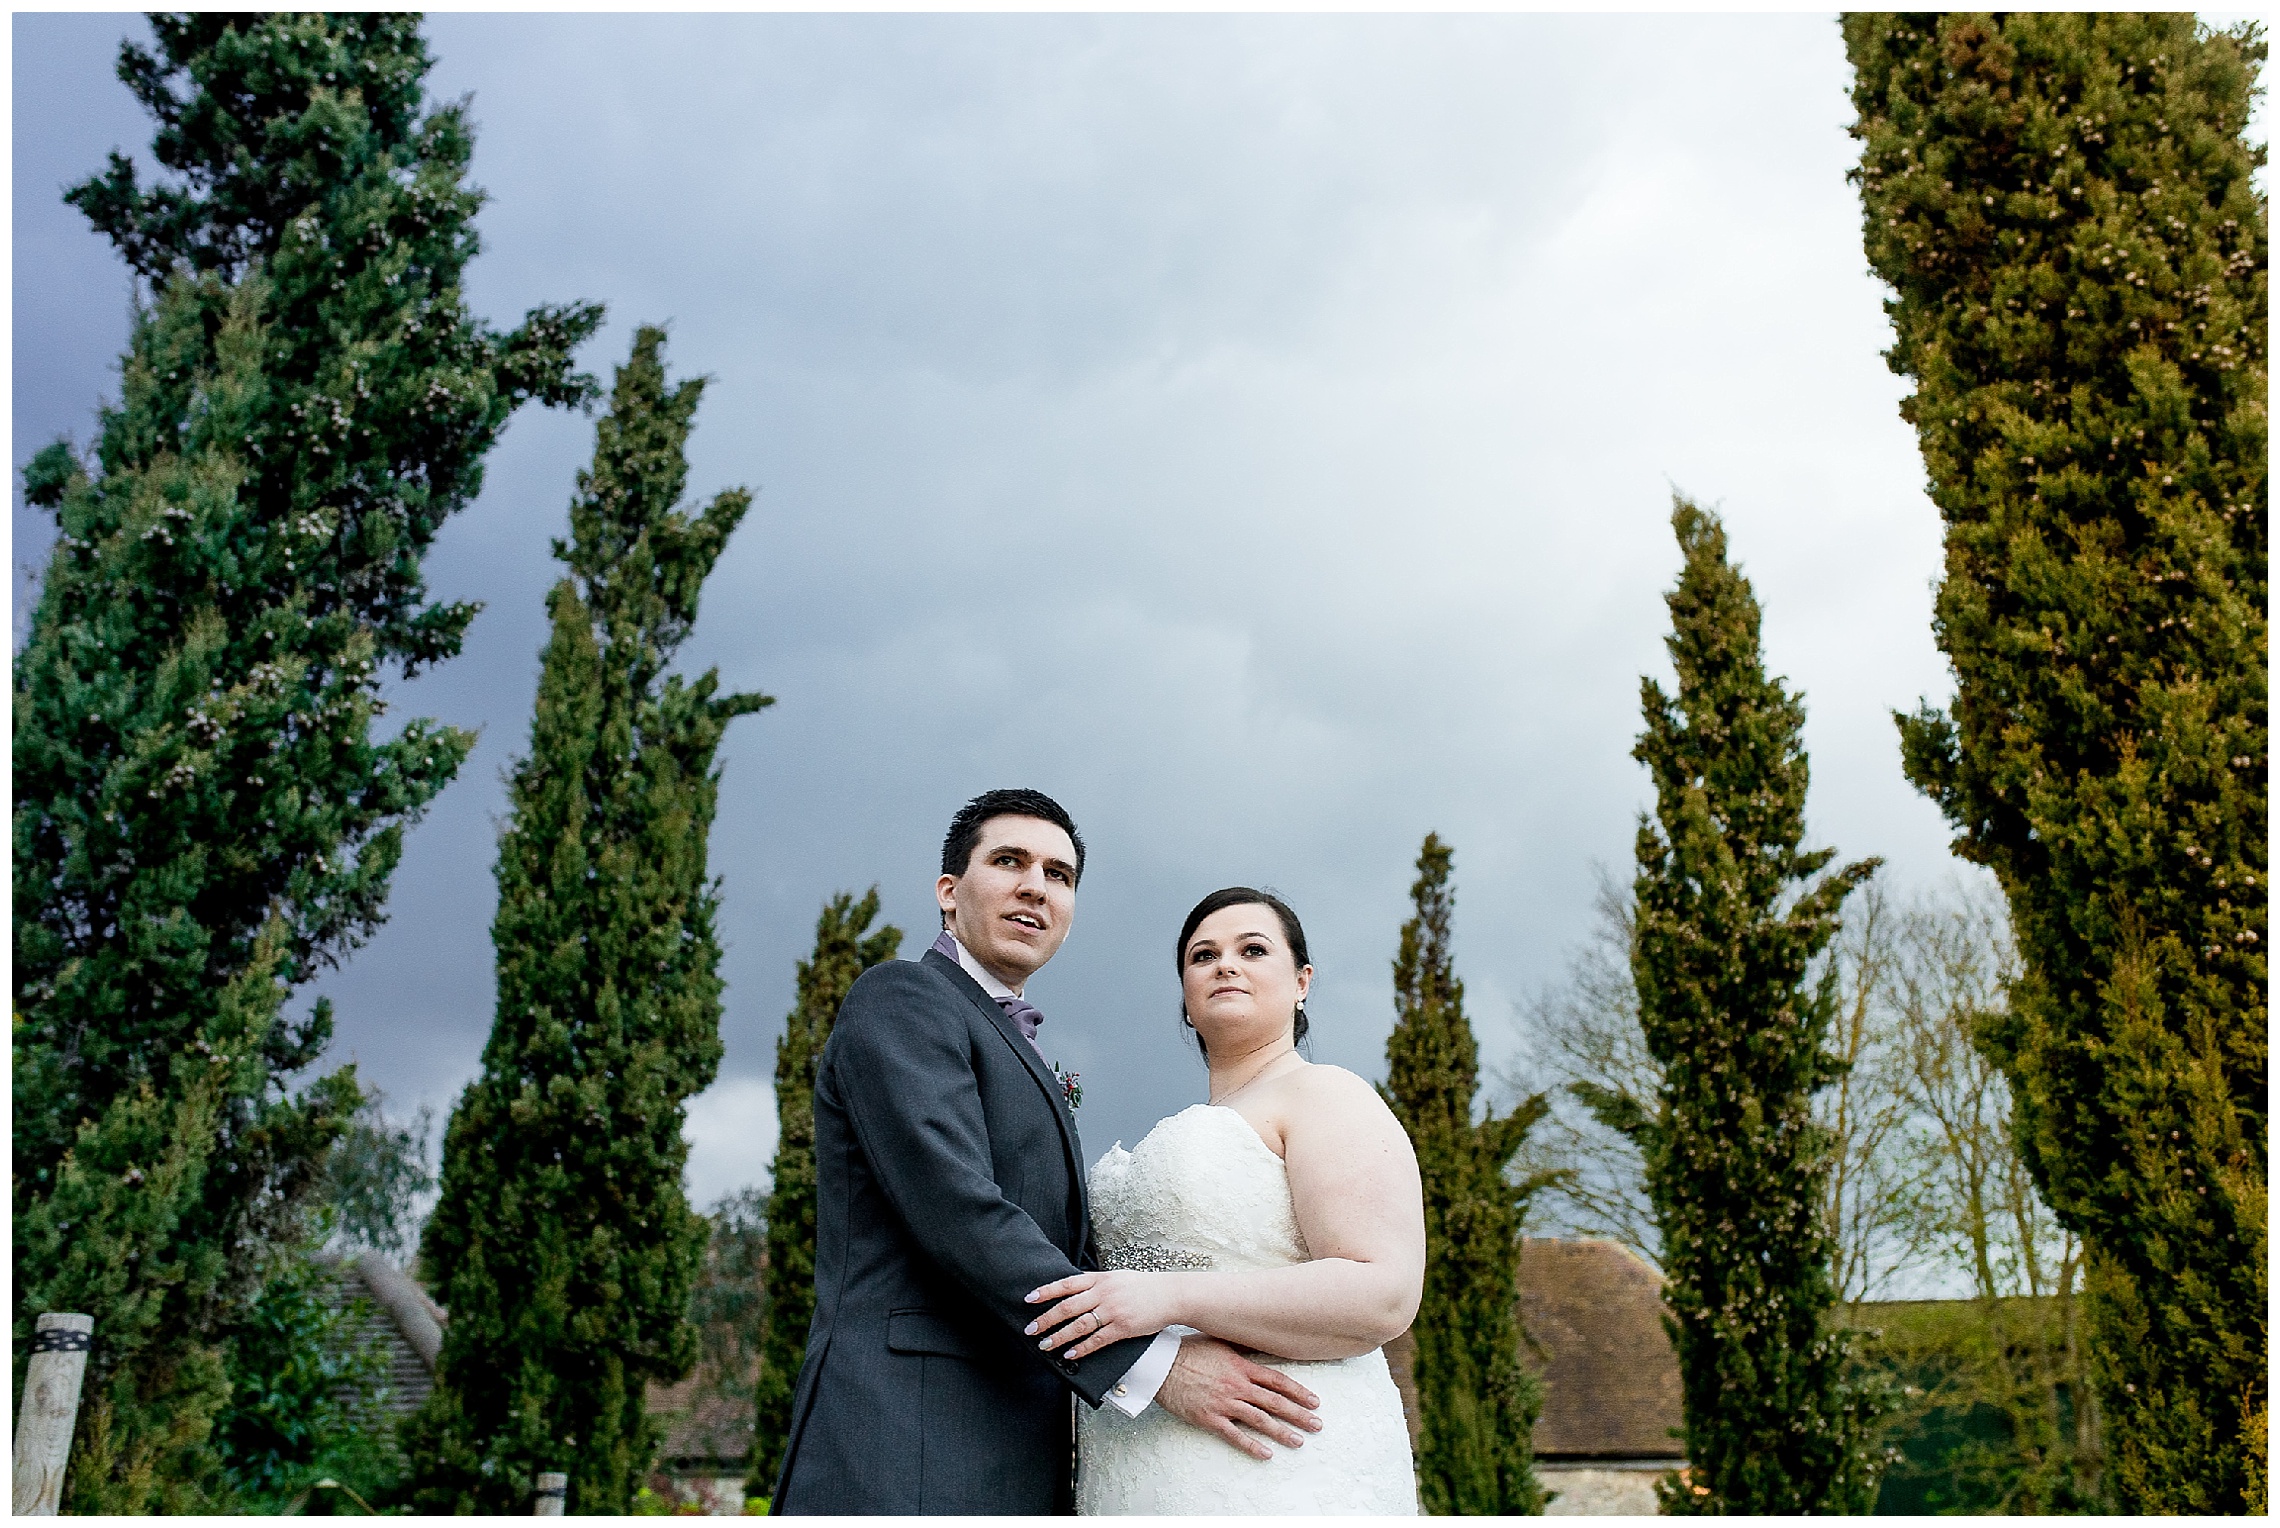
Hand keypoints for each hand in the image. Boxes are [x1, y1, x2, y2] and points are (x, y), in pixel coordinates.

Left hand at [1024, 1270, 1181, 1359]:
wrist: (1171, 1294)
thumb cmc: (1143, 1286)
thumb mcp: (1117, 1277)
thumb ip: (1095, 1283)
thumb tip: (1071, 1288)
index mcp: (1100, 1278)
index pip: (1067, 1283)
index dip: (1046, 1291)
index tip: (1029, 1299)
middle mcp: (1104, 1293)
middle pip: (1068, 1307)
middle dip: (1046, 1319)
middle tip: (1030, 1330)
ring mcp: (1113, 1311)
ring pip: (1079, 1325)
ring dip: (1060, 1336)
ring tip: (1045, 1345)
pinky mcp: (1123, 1328)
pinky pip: (1097, 1340)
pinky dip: (1081, 1348)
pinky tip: (1070, 1355)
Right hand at [1153, 1336, 1321, 1460]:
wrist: (1161, 1364)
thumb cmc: (1189, 1350)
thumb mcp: (1220, 1342)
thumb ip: (1242, 1347)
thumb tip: (1262, 1343)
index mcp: (1241, 1366)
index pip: (1277, 1381)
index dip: (1298, 1392)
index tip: (1315, 1401)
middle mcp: (1237, 1385)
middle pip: (1275, 1402)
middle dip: (1299, 1415)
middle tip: (1317, 1424)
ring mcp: (1224, 1403)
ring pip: (1260, 1420)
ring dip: (1282, 1432)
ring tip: (1299, 1442)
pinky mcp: (1209, 1418)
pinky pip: (1234, 1435)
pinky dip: (1251, 1445)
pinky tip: (1266, 1454)